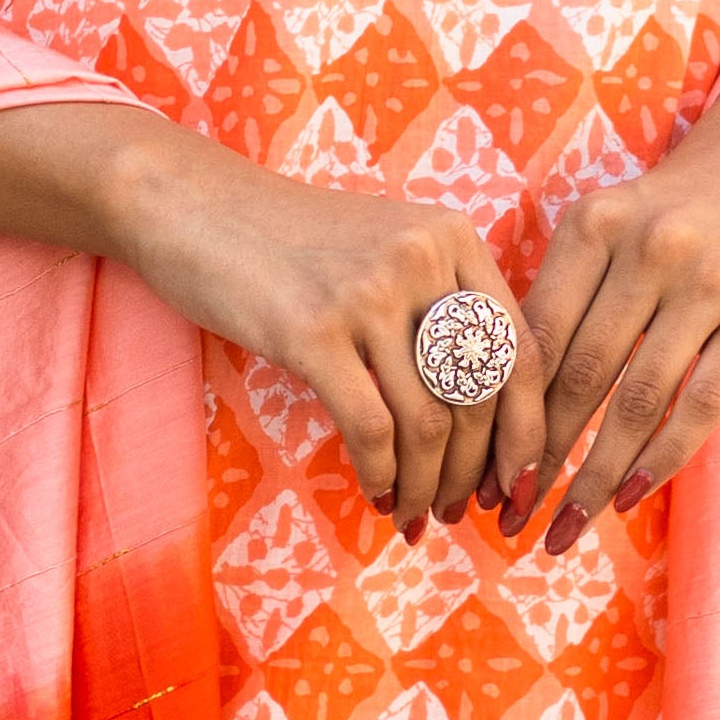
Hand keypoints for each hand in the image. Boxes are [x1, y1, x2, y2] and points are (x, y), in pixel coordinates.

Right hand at [0, 105, 537, 532]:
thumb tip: (485, 417)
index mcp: (455, 238)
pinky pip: (371, 428)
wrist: (192, 205)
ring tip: (413, 513)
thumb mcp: (385, 249)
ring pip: (428, 423)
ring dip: (425, 485)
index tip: (518, 481)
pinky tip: (374, 493)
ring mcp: (368, 293)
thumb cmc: (290, 241)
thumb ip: (439, 306)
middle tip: (457, 510)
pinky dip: (380, 475)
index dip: (528, 431)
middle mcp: (423, 259)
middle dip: (474, 471)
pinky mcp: (313, 331)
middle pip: (479, 396)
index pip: (521, 352)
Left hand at [508, 53, 719, 556]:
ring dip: (595, 476)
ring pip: (638, 399)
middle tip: (507, 520)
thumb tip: (500, 413)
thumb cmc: (666, 211)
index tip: (479, 474)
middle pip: (580, 375)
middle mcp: (647, 248)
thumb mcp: (605, 227)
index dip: (502, 414)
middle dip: (539, 459)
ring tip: (564, 529)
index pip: (535, 337)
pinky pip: (703, 402)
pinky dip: (662, 458)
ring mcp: (710, 280)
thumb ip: (563, 299)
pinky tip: (629, 496)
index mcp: (591, 224)